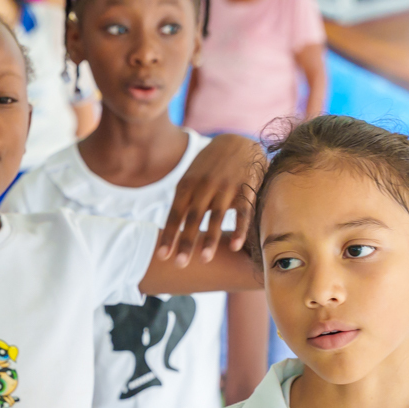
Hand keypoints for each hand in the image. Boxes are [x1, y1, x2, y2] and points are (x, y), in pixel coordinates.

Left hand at [156, 133, 265, 264]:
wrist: (238, 141)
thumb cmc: (209, 167)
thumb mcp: (191, 178)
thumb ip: (182, 202)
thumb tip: (170, 231)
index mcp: (187, 185)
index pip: (176, 214)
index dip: (169, 235)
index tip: (162, 256)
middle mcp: (205, 186)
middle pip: (193, 217)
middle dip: (186, 241)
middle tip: (180, 264)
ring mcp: (226, 187)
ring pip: (216, 216)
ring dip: (210, 238)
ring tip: (204, 260)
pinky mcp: (246, 188)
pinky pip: (242, 212)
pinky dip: (239, 229)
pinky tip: (234, 246)